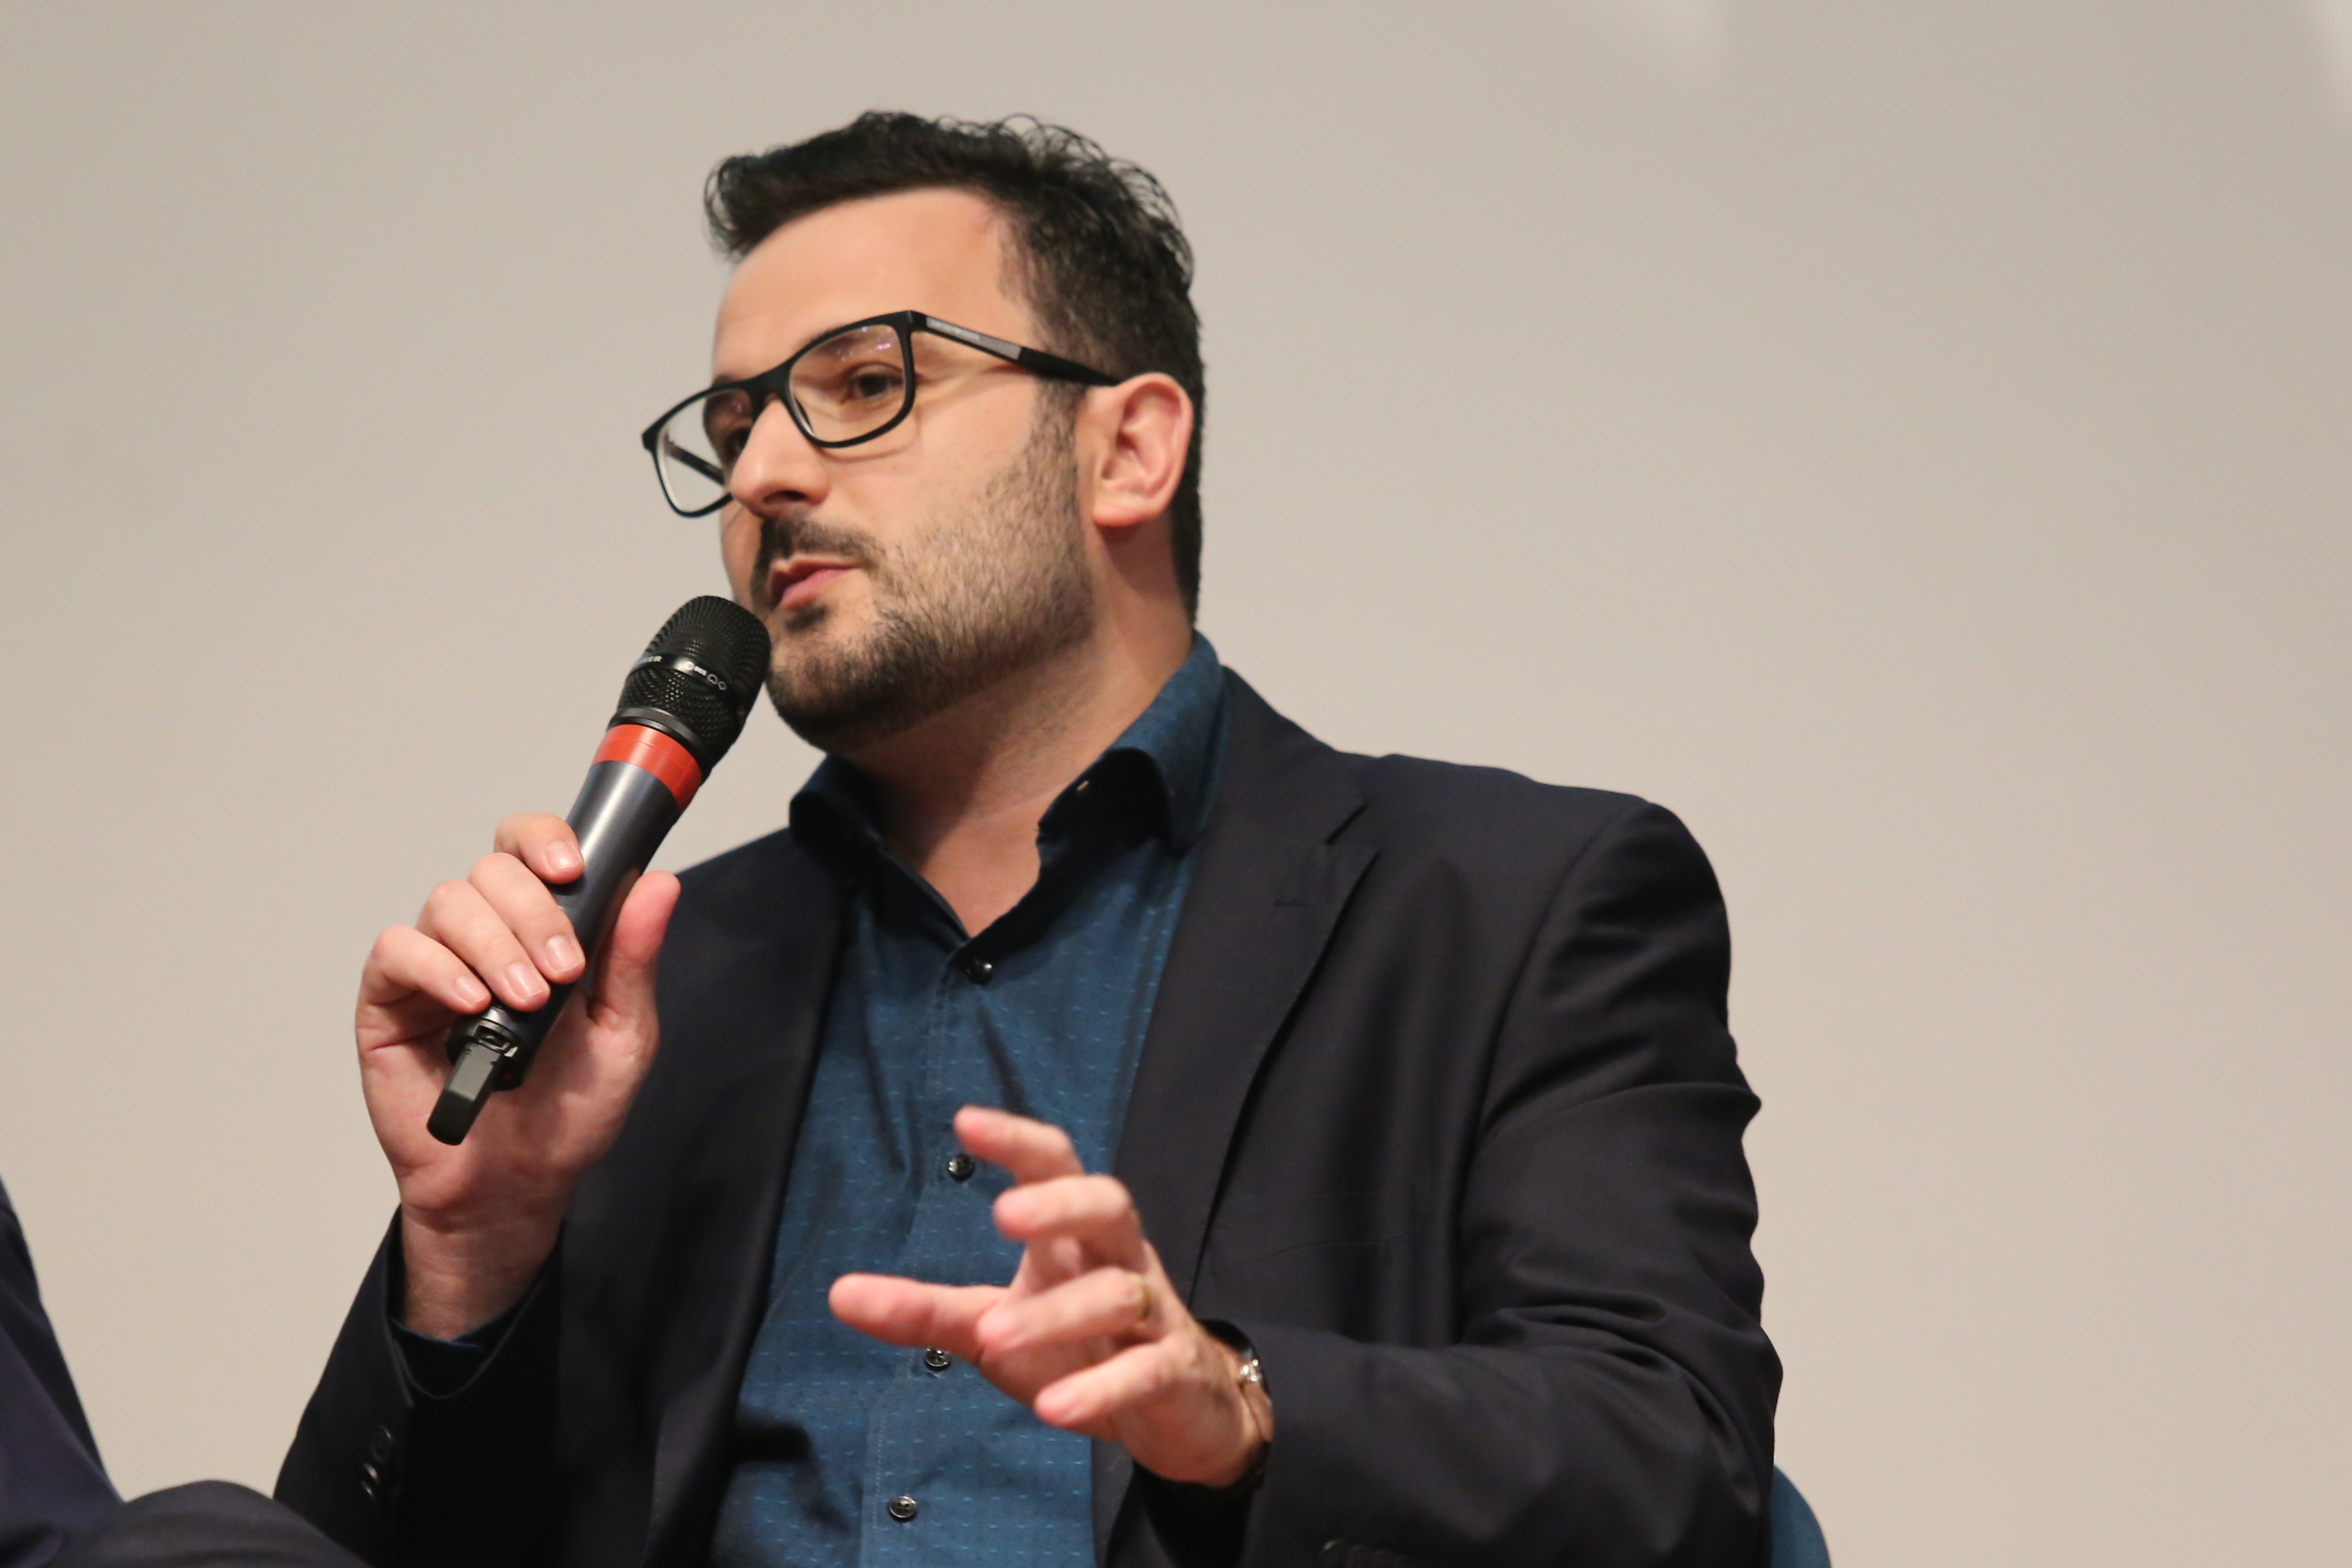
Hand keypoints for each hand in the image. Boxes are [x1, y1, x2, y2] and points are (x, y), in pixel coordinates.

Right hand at [356, 812, 675, 1337]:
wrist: (518, 1184)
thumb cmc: (568, 1112)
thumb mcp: (623, 1035)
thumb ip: (634, 959)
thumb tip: (658, 884)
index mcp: (540, 929)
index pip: (529, 849)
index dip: (545, 840)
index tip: (574, 870)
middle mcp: (484, 935)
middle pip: (492, 869)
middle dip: (534, 911)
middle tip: (563, 972)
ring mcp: (435, 964)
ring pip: (449, 902)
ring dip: (494, 944)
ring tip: (525, 1003)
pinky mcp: (389, 1001)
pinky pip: (398, 951)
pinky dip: (437, 968)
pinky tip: (471, 1006)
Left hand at [829, 1107, 1273, 1487]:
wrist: (1184, 1410)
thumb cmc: (1081, 1348)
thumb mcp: (993, 1325)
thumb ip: (923, 1309)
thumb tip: (837, 1293)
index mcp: (1075, 1236)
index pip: (1056, 1165)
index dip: (1018, 1139)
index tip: (964, 1120)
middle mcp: (1119, 1260)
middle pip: (1109, 1203)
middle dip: (1060, 1202)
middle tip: (1003, 1216)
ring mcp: (1153, 1315)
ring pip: (1118, 1293)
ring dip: (1057, 1313)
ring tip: (994, 1337)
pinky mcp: (1172, 1373)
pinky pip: (1144, 1370)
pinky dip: (1101, 1387)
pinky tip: (1053, 1408)